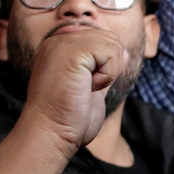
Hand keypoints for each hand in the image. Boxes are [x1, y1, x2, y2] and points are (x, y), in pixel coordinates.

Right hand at [20, 30, 128, 155]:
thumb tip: (124, 52)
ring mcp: (63, 42)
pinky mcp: (72, 50)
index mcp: (61, 46)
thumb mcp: (92, 89)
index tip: (83, 87)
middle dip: (108, 69)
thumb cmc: (67, 120)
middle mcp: (59, 40)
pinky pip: (111, 53)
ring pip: (113, 44)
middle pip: (110, 39)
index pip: (102, 39)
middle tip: (84, 89)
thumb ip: (105, 68)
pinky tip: (87, 88)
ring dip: (107, 73)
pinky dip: (107, 76)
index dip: (105, 67)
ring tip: (83, 88)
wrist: (50, 134)